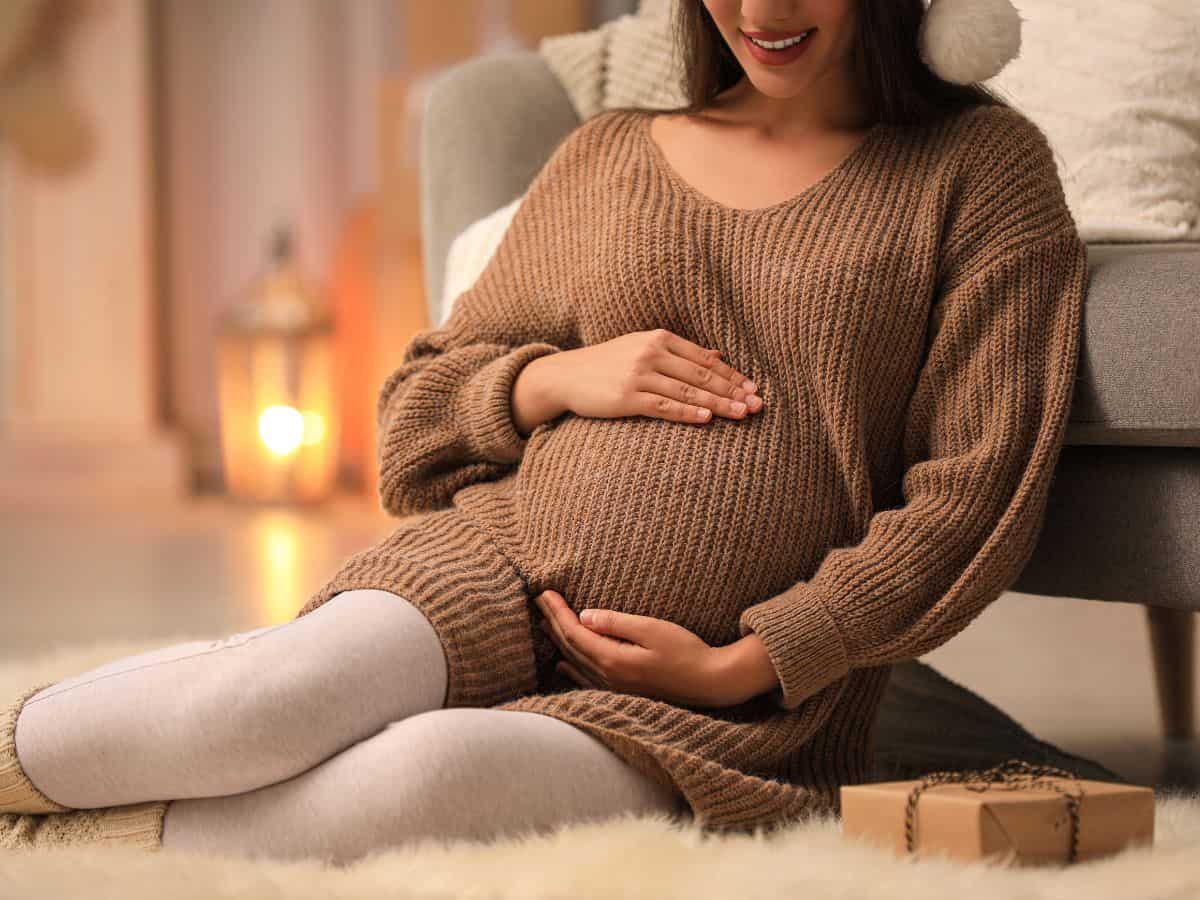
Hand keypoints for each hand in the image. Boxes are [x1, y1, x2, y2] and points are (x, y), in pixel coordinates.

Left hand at [533, 589, 735, 707]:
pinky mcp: (623, 691)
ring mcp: (614, 687)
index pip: (574, 633)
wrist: (711, 683)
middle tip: (538, 600)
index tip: (545, 592)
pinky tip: (562, 662)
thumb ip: (616, 623)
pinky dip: (571, 667)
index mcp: (613, 660)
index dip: (557, 612)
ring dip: (558, 642)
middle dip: (552, 621)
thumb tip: (584, 616)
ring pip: (575, 662)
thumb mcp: (651, 628)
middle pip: (570, 647)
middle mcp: (608, 677)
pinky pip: (586, 679)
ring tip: (544, 623)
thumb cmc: (686, 652)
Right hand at [554, 329, 763, 424]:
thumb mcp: (642, 348)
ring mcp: (638, 374)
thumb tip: (718, 356)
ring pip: (688, 390)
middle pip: (701, 374)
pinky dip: (688, 411)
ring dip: (718, 403)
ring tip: (742, 413)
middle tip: (758, 404)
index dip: (732, 375)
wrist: (566, 375)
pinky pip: (664, 406)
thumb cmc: (608, 364)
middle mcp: (651, 352)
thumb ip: (679, 352)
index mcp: (659, 338)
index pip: (704, 359)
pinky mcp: (626, 396)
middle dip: (733, 390)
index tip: (754, 388)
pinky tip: (707, 418)